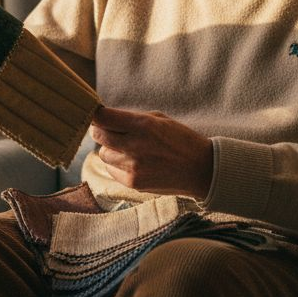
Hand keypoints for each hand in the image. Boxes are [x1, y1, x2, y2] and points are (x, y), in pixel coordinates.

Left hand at [89, 106, 213, 198]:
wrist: (201, 170)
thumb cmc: (180, 140)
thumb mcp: (159, 119)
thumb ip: (131, 118)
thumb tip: (104, 117)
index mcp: (143, 125)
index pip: (103, 117)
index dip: (96, 114)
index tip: (96, 113)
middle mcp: (135, 146)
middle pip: (98, 135)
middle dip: (101, 130)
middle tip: (111, 130)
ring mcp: (133, 167)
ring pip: (104, 154)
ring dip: (111, 150)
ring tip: (130, 149)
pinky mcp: (133, 183)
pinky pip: (112, 171)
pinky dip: (118, 166)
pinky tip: (135, 163)